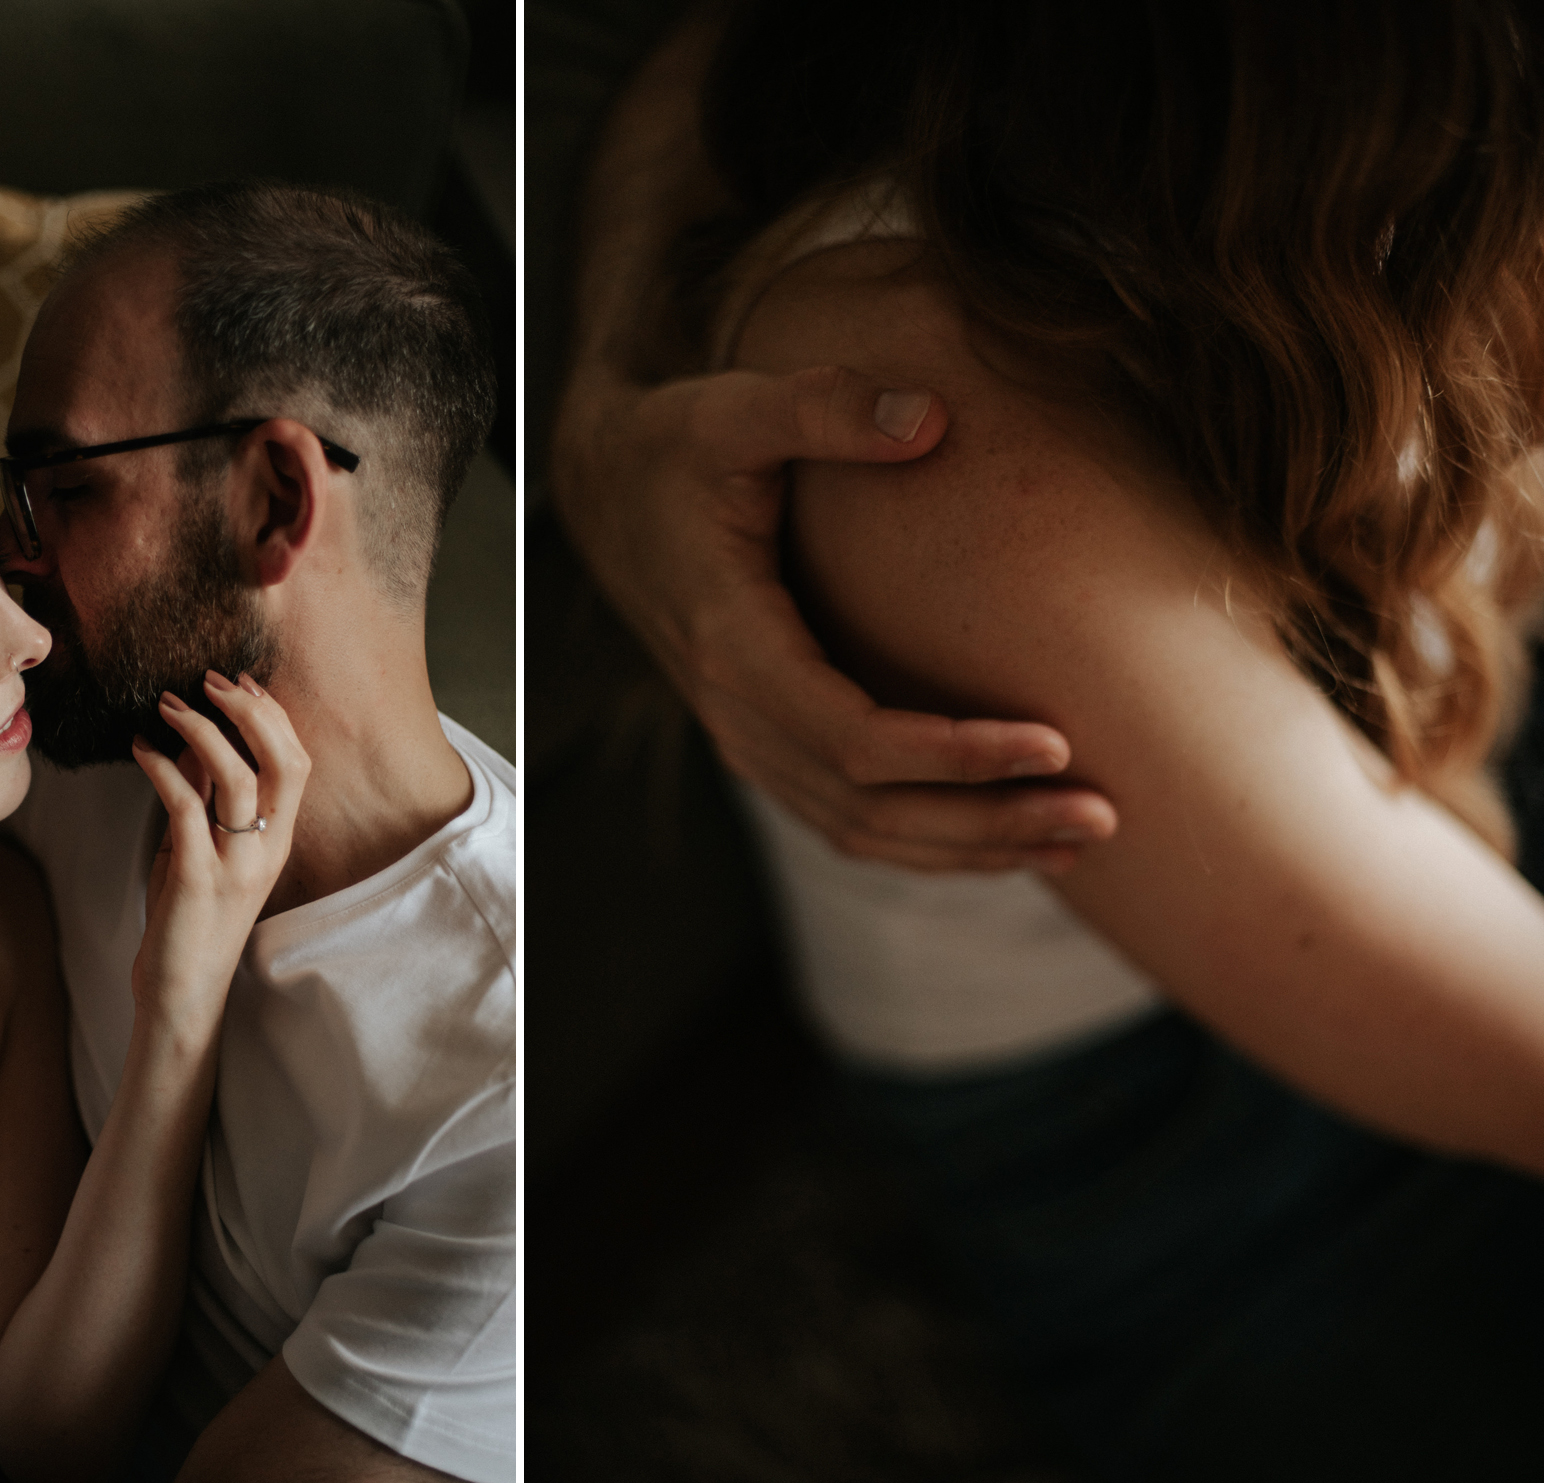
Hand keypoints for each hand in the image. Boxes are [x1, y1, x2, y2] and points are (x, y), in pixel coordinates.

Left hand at [128, 671, 309, 1029]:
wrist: (183, 992)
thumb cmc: (190, 919)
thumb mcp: (204, 850)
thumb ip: (207, 800)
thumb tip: (196, 742)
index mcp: (278, 839)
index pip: (297, 761)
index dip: (273, 714)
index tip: (239, 683)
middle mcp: (268, 848)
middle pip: (284, 761)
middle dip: (250, 711)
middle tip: (210, 681)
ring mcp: (237, 864)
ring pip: (238, 777)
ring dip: (202, 731)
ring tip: (168, 707)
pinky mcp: (199, 878)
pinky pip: (186, 808)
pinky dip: (162, 769)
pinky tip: (141, 750)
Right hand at [552, 364, 1117, 871]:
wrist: (608, 494)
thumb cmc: (675, 448)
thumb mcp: (733, 409)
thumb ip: (824, 406)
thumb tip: (931, 418)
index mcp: (729, 642)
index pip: (850, 736)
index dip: (952, 754)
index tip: (1053, 741)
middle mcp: (734, 711)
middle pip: (869, 807)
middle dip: (988, 820)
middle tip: (1102, 815)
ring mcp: (747, 738)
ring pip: (861, 830)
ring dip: (972, 846)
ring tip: (1082, 841)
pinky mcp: (768, 743)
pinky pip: (848, 819)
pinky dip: (930, 843)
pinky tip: (1011, 838)